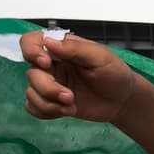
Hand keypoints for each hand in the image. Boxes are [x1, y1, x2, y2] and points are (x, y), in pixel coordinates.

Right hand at [21, 32, 137, 122]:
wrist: (122, 100)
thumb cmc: (114, 73)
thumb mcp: (100, 57)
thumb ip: (75, 49)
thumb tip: (48, 41)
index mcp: (62, 48)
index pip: (31, 41)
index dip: (31, 50)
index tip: (46, 63)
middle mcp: (52, 65)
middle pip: (32, 73)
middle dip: (49, 88)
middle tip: (70, 97)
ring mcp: (50, 84)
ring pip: (31, 92)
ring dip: (49, 104)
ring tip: (71, 107)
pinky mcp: (50, 102)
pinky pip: (33, 107)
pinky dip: (45, 112)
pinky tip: (65, 112)